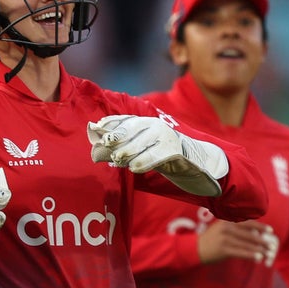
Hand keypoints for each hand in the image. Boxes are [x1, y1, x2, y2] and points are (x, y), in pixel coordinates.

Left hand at [88, 115, 228, 195]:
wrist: (193, 163)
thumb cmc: (161, 156)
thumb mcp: (142, 149)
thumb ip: (122, 147)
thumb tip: (95, 151)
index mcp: (146, 122)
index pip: (123, 120)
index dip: (109, 124)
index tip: (96, 128)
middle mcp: (154, 125)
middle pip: (129, 130)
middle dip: (115, 140)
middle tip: (105, 151)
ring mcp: (164, 136)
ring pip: (139, 144)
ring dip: (126, 154)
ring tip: (119, 161)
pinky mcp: (172, 150)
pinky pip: (153, 156)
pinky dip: (141, 163)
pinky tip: (134, 168)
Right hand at [197, 220, 278, 265]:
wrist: (195, 248)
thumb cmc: (213, 239)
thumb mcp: (223, 228)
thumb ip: (237, 228)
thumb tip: (257, 232)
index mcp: (228, 220)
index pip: (248, 222)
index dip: (260, 227)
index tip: (271, 231)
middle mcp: (227, 227)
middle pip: (249, 234)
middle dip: (262, 240)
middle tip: (272, 245)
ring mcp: (225, 238)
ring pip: (247, 244)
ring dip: (260, 249)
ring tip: (269, 253)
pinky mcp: (224, 249)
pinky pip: (241, 252)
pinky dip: (251, 255)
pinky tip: (259, 258)